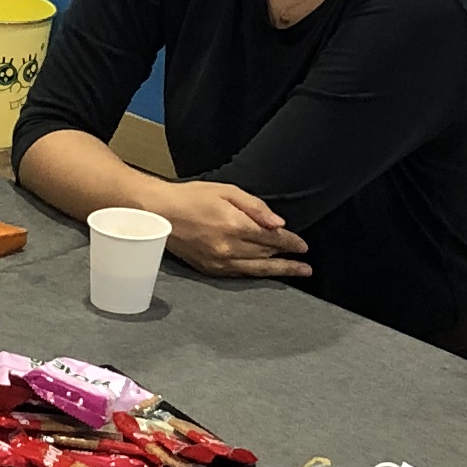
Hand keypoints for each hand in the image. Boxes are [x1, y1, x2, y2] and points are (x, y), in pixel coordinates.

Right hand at [151, 181, 307, 278]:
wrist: (160, 212)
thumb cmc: (191, 197)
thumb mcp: (227, 191)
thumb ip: (255, 207)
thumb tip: (278, 223)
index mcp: (235, 225)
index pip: (272, 238)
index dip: (290, 242)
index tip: (303, 246)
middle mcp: (229, 247)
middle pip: (267, 256)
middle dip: (288, 260)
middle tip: (306, 267)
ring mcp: (218, 261)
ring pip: (255, 270)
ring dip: (277, 272)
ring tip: (295, 273)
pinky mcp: (209, 269)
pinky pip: (238, 274)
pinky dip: (255, 274)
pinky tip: (264, 273)